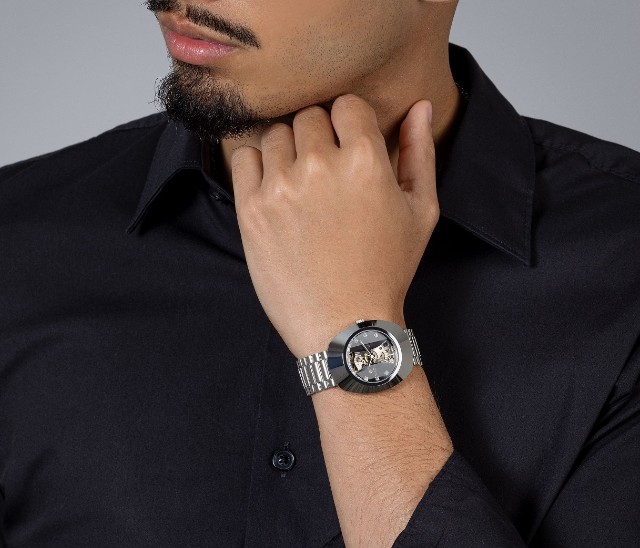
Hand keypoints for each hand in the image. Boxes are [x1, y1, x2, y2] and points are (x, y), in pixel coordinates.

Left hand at [231, 94, 438, 358]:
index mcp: (365, 160)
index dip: (348, 124)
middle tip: (324, 174)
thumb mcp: (421, 212)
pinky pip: (244, 158)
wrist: (344, 325)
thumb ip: (419, 153)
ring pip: (275, 135)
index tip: (347, 149)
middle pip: (308, 117)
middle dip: (318, 137)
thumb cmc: (386, 271)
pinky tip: (274, 191)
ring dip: (287, 152)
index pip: (346, 105)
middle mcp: (320, 166)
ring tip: (300, 188)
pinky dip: (256, 166)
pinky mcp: (251, 209)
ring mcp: (281, 187)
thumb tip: (420, 106)